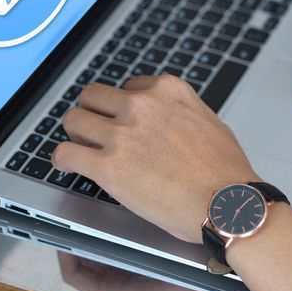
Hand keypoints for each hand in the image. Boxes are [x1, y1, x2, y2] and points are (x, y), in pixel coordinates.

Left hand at [53, 75, 257, 242]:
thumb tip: (172, 120)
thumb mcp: (210, 122)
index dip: (122, 105)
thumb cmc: (226, 172)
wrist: (228, 205)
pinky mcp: (107, 166)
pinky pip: (65, 153)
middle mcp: (141, 105)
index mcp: (168, 91)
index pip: (128, 85)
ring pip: (73, 119)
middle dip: (93, 113)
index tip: (121, 118)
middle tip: (95, 130)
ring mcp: (122, 134)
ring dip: (75, 134)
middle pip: (93, 95)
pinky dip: (63, 160)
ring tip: (80, 148)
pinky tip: (69, 166)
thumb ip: (182, 113)